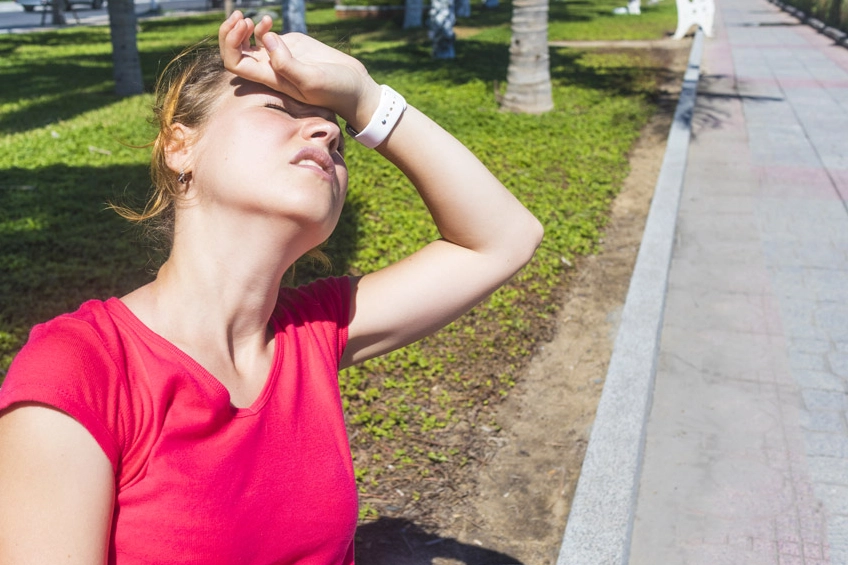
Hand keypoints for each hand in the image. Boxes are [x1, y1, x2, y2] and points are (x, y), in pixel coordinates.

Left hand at [218, 11, 380, 127]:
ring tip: (249, 18)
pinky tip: (268, 20)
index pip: (235, 63)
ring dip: (240, 29)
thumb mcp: (312, 79)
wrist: (354, 88)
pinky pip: (264, 37)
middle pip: (235, 53)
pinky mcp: (291, 47)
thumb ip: (287, 63)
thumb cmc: (335, 89)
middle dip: (229, 33)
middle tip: (241, 17)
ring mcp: (279, 57)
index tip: (244, 27)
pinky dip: (260, 26)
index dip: (231, 44)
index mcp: (271, 78)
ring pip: (246, 44)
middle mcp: (270, 69)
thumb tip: (266, 38)